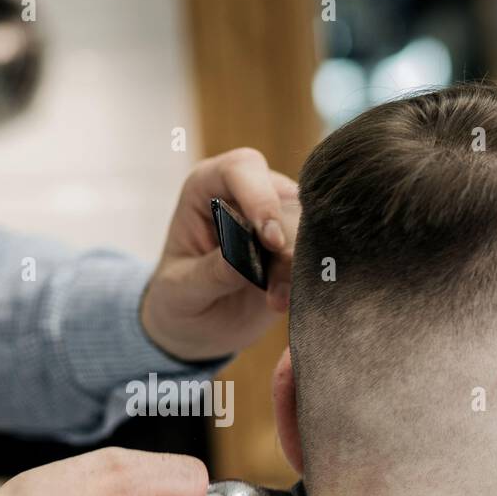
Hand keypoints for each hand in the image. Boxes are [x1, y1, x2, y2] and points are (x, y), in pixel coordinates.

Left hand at [140, 148, 299, 361]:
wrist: (198, 327)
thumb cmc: (180, 299)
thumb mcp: (181, 290)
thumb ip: (210, 273)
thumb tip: (239, 259)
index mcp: (207, 187)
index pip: (241, 168)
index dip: (259, 196)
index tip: (269, 238)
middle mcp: (246, 194)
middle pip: (284, 197)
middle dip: (287, 240)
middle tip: (278, 282)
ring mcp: (276, 218)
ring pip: (307, 226)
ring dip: (298, 265)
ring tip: (276, 301)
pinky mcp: (297, 247)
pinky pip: (317, 253)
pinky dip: (306, 278)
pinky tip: (284, 303)